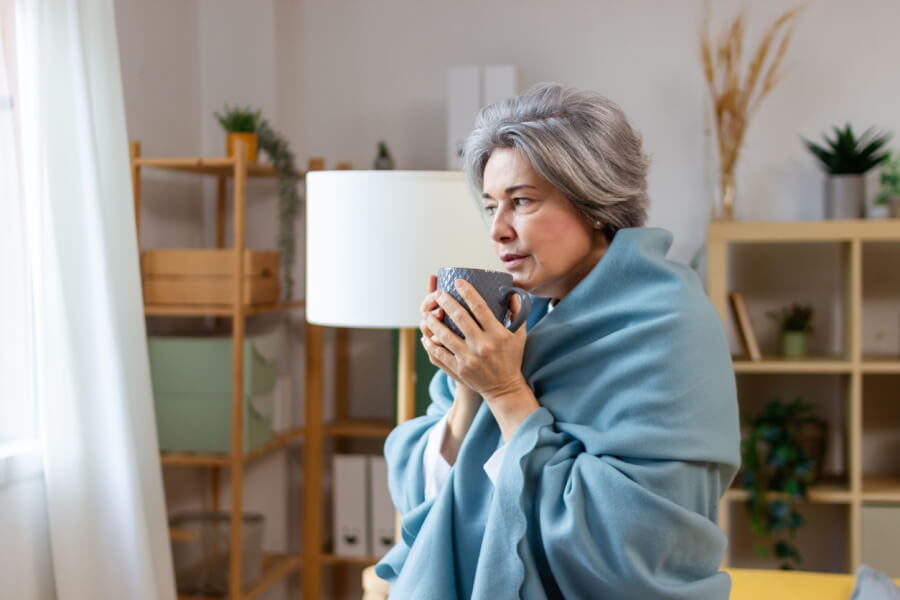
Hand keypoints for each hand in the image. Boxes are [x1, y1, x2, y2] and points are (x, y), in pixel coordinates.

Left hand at [420, 278, 528, 401]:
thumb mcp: (519, 335)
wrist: (504, 388)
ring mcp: (469, 358)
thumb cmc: (511, 358)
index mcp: (497, 334)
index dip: (467, 292)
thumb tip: (512, 293)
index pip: (479, 308)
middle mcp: (483, 345)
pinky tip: (425, 335)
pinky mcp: (459, 369)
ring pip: (445, 336)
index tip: (458, 282)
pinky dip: (431, 343)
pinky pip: (440, 353)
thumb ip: (517, 313)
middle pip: (460, 318)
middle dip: (446, 302)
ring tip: (427, 313)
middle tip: (438, 293)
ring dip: (434, 322)